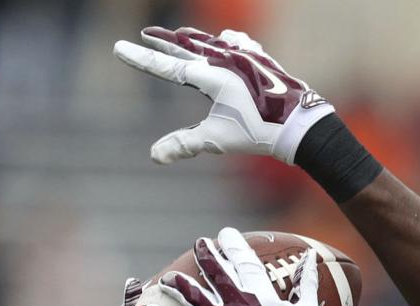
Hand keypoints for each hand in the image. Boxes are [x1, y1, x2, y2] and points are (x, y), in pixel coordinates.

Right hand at [113, 27, 333, 163]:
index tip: (119, 48)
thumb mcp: (217, 139)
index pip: (168, 66)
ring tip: (180, 35)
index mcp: (211, 76)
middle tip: (145, 35)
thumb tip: (154, 156)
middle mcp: (226, 59)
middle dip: (164, 43)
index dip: (142, 59)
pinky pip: (240, 44)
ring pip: (211, 41)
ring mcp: (246, 57)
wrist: (300, 124)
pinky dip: (229, 40)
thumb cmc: (259, 132)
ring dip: (193, 39)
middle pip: (187, 47)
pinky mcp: (263, 61)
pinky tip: (229, 38)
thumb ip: (184, 144)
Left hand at [144, 227, 327, 305]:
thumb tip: (310, 259)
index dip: (234, 244)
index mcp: (262, 295)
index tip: (226, 233)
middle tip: (198, 244)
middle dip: (205, 254)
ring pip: (192, 296)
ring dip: (178, 284)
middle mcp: (237, 304)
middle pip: (215, 272)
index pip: (244, 261)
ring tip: (168, 279)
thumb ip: (306, 284)